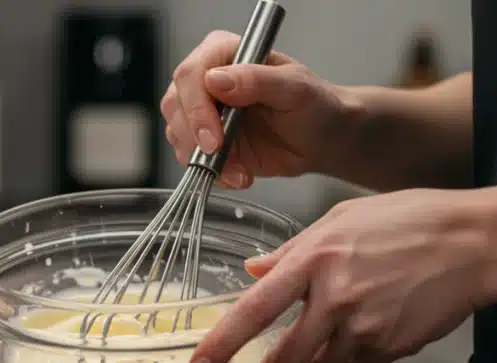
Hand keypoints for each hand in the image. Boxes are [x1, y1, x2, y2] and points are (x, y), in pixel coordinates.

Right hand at [162, 30, 353, 188]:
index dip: (196, 106)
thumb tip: (216, 80)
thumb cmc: (314, 104)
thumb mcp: (295, 88)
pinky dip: (212, 173)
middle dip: (192, 136)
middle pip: (175, 104)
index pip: (191, 73)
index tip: (213, 134)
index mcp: (225, 54)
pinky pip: (191, 159)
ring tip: (238, 170)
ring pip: (177, 133)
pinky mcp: (205, 142)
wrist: (321, 139)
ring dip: (202, 159)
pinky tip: (238, 175)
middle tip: (218, 155)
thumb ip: (257, 80)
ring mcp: (203, 113)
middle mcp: (207, 80)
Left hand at [188, 189, 491, 362]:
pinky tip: (355, 339)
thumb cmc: (411, 221)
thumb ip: (292, 251)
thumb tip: (255, 271)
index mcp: (316, 260)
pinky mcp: (390, 346)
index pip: (256, 309)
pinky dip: (344, 359)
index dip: (224, 343)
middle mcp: (336, 298)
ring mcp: (366, 327)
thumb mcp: (341, 219)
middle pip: (285, 360)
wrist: (476, 243)